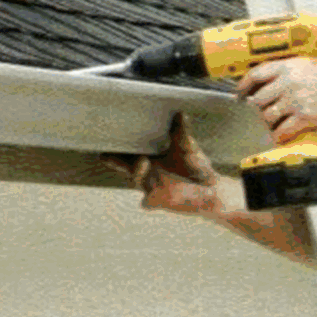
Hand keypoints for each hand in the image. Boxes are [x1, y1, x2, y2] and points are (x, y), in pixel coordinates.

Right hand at [108, 110, 229, 217]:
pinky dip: (148, 201)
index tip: (106, 142)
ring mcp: (151, 187)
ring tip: (143, 161)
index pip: (128, 152)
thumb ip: (183, 133)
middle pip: (125, 167)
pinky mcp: (159, 202)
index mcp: (149, 157)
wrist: (210, 189)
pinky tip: (148, 198)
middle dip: (116, 161)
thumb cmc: (195, 166)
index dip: (116, 148)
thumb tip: (181, 114)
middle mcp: (146, 172)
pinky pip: (149, 202)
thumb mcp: (188, 147)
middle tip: (108, 155)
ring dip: (136, 173)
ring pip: (136, 181)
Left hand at [239, 55, 316, 140]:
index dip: (243, 86)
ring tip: (275, 124)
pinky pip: (282, 130)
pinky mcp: (305, 117)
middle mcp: (289, 82)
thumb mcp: (309, 65)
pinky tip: (281, 135)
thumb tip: (271, 83)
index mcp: (288, 66)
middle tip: (262, 112)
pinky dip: (279, 135)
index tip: (240, 93)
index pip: (255, 75)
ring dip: (269, 123)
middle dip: (258, 108)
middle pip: (258, 99)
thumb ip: (289, 72)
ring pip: (268, 116)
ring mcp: (296, 100)